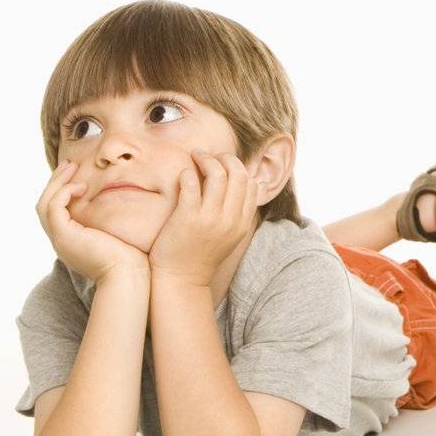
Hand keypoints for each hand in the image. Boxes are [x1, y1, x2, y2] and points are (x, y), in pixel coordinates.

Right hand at [35, 161, 150, 283]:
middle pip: (45, 205)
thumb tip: (125, 201)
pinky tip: (81, 186)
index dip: (62, 189)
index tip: (75, 172)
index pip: (56, 211)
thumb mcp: (118, 232)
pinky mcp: (63, 237)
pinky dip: (63, 193)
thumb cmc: (131, 256)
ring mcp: (60, 239)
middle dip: (55, 182)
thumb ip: (112, 219)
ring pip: (44, 204)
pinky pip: (53, 208)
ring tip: (72, 167)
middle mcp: (61, 240)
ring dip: (57, 183)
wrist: (129, 275)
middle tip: (69, 163)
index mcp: (72, 239)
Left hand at [147, 151, 259, 288]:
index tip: (224, 163)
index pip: (251, 183)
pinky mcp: (188, 218)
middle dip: (224, 158)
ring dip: (206, 158)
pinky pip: (191, 184)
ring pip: (217, 174)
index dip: (239, 167)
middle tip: (210, 155)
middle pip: (238, 174)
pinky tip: (184, 173)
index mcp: (242, 222)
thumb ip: (242, 211)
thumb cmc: (201, 255)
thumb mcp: (231, 235)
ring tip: (196, 155)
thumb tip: (255, 183)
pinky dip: (188, 173)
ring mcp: (210, 218)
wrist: (181, 280)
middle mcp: (230, 219)